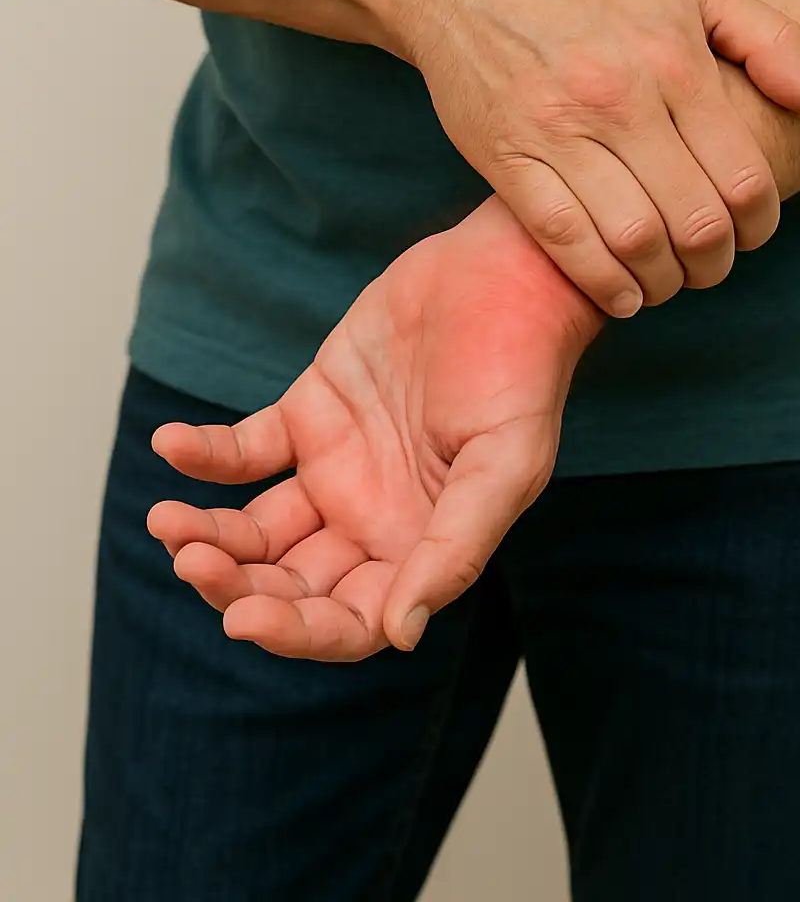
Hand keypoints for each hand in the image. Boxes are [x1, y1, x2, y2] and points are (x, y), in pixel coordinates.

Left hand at [147, 196, 602, 661]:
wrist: (504, 276)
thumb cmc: (521, 372)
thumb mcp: (505, 465)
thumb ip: (453, 550)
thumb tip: (400, 633)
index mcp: (419, 548)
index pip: (348, 622)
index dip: (295, 631)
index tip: (244, 616)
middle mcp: (371, 521)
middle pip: (289, 582)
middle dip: (235, 584)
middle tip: (193, 561)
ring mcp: (336, 468)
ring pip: (255, 528)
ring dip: (209, 533)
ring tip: (168, 520)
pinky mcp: (309, 412)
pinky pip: (243, 450)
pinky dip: (204, 454)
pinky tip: (171, 446)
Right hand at [386, 0, 799, 315]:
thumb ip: (767, 36)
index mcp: (672, 58)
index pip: (743, 175)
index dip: (760, 224)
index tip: (753, 234)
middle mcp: (619, 98)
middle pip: (693, 219)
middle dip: (714, 263)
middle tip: (711, 267)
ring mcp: (558, 130)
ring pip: (631, 239)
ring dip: (661, 281)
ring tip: (666, 281)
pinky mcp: (506, 156)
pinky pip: (562, 239)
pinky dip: (599, 281)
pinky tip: (619, 292)